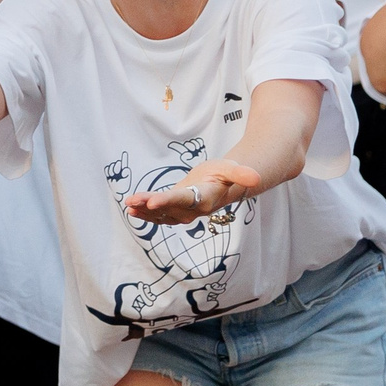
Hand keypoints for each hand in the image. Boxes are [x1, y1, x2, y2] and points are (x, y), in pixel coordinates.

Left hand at [126, 160, 264, 224]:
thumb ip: (242, 174)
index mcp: (206, 198)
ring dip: (144, 211)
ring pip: (162, 214)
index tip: (152, 201)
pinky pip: (160, 216)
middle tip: (133, 202)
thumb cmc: (226, 175)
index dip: (168, 201)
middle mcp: (194, 209)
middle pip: (169, 209)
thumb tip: (255, 177)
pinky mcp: (176, 211)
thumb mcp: (233, 169)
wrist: (224, 184)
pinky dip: (145, 213)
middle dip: (150, 206)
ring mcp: (184, 212)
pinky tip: (131, 208)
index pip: (185, 200)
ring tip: (129, 204)